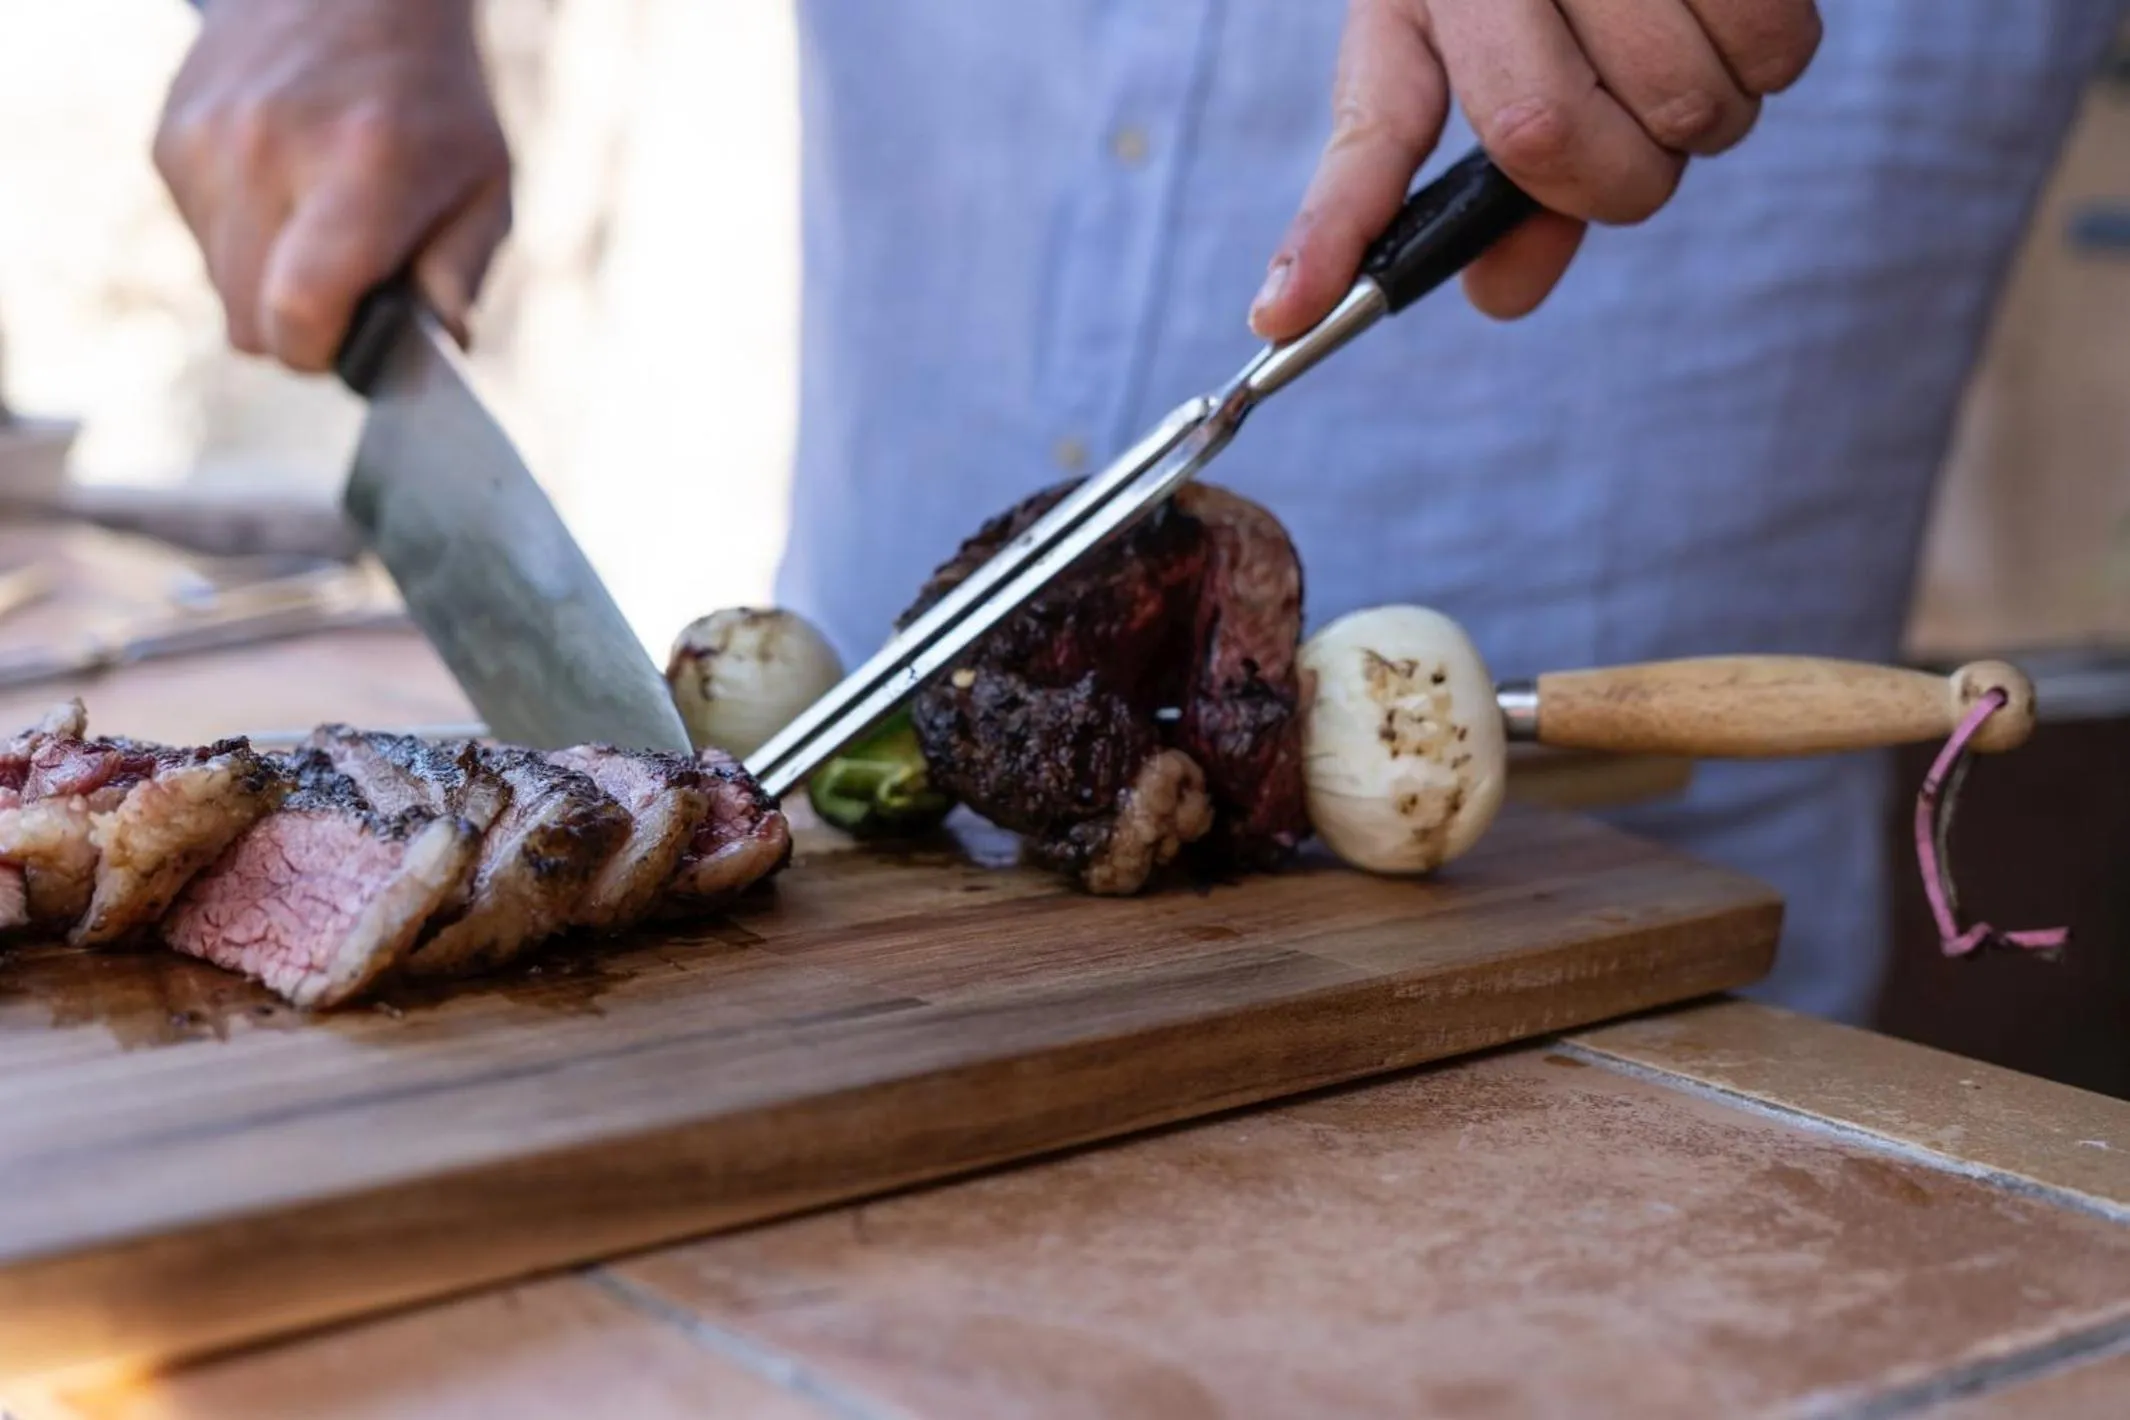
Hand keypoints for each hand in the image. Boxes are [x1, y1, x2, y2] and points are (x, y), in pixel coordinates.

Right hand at [154, 0, 511, 372]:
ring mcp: (206, 142)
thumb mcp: (485, 185)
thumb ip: (460, 275)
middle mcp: (267, 152)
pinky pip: (198, 240)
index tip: (357, 340)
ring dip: (268, 283)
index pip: (298, 312)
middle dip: (301, 331)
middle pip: (249, 323)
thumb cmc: (435, 98)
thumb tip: (439, 350)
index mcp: (358, 170)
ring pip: (218, 287)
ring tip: (320, 224)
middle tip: (350, 292)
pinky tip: (285, 189)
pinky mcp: (170, 138)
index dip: (324, 352)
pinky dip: (242, 238)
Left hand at [1251, 0, 1820, 335]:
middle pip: (1547, 141)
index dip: (1326, 231)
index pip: (1374, 129)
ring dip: (1706, 123)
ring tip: (1691, 55)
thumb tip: (1502, 295)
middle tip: (1636, 139)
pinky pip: (1773, 48)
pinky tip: (1739, 17)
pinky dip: (1769, 62)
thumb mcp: (1504, 48)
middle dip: (1615, 183)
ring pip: (1678, 107)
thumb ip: (1507, 187)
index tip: (1285, 313)